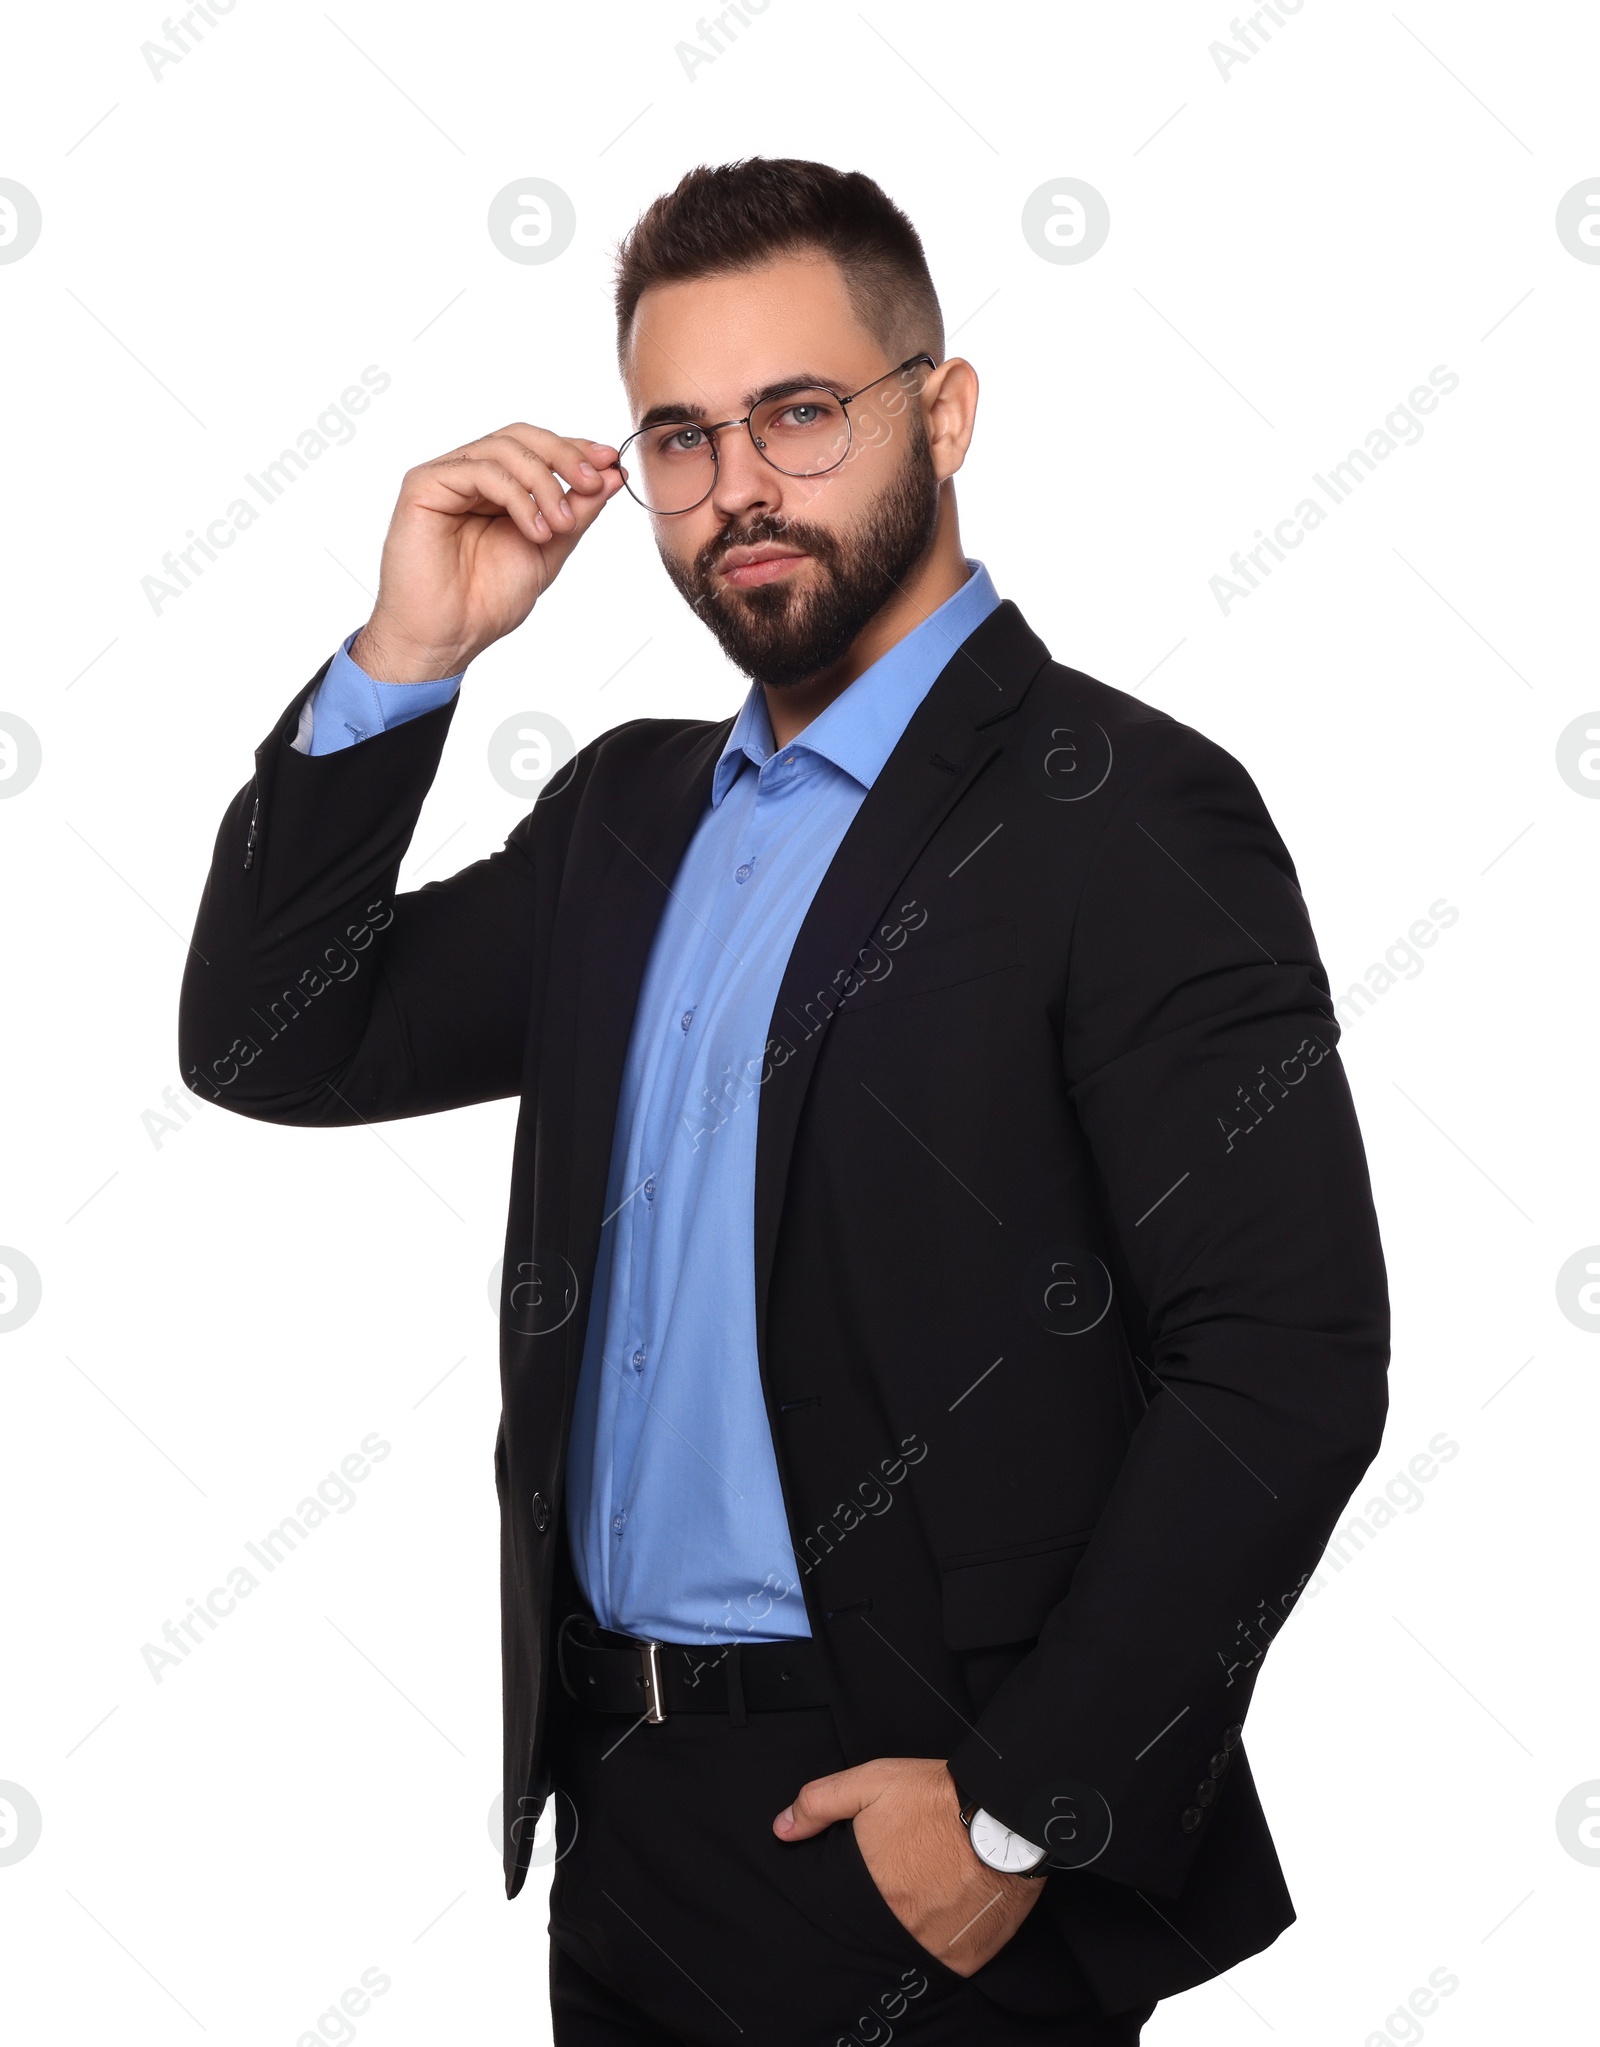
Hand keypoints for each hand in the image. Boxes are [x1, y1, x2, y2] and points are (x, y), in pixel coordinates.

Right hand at [350, 425, 626, 682]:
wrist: (448, 637)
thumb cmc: (485, 602)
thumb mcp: (549, 550)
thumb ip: (576, 513)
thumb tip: (612, 476)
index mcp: (498, 489)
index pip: (538, 449)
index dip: (575, 450)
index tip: (611, 462)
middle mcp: (471, 476)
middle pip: (522, 437)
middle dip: (564, 455)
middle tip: (592, 483)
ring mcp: (446, 477)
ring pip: (504, 449)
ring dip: (544, 482)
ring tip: (560, 524)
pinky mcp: (424, 485)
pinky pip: (481, 471)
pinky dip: (517, 497)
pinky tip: (535, 529)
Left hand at [774, 1758, 1043, 1977]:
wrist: (1006, 1814)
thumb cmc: (938, 1798)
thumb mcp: (872, 1782)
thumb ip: (821, 1803)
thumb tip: (781, 1829)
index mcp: (871, 1889)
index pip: (845, 1909)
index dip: (857, 1892)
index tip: (873, 1876)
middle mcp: (898, 1925)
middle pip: (878, 1926)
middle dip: (886, 1906)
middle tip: (907, 1880)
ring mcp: (934, 1947)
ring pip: (910, 1947)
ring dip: (915, 1926)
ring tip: (929, 1893)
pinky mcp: (967, 1958)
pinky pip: (945, 1961)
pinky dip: (944, 1942)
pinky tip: (950, 1910)